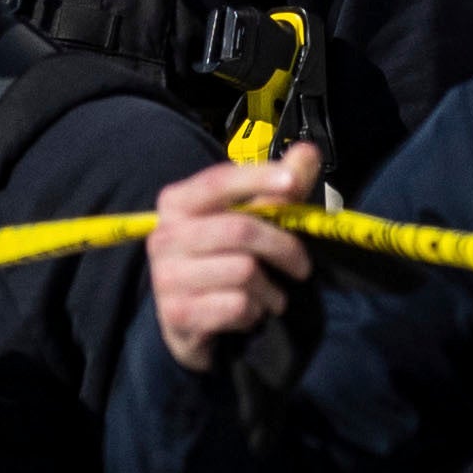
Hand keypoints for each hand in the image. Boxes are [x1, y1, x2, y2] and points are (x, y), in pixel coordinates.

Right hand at [145, 146, 318, 370]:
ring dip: (271, 289)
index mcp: (177, 203)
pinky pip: (238, 306)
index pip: (219, 181)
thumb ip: (280, 187)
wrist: (187, 320)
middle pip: (241, 230)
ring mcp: (166, 276)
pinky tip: (248, 312)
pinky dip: (255, 312)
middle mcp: (164, 236)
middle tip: (303, 267)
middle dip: (284, 248)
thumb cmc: (223, 259)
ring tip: (270, 295)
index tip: (294, 183)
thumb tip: (308, 152)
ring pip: (244, 272)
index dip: (258, 178)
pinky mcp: (177, 314)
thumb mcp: (249, 219)